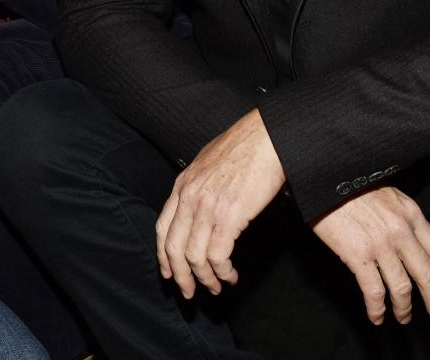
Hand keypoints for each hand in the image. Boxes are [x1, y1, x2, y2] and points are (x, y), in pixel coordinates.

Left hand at [155, 109, 284, 297]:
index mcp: (182, 184)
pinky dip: (223, 271)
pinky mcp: (228, 216)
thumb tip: (201, 202)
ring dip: (206, 278)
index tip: (169, 273)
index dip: (164, 256)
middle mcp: (189, 197)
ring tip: (218, 286)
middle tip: (190, 292)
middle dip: (181, 276)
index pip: (162, 228)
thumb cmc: (245, 147)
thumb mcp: (208, 162)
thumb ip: (199, 184)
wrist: (267, 137)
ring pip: (195, 257)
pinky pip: (217, 255)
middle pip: (173, 248)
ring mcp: (206, 206)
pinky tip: (231, 275)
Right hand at [310, 184, 429, 325]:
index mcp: (410, 213)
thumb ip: (400, 215)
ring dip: (405, 308)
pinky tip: (376, 316)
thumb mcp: (386, 192)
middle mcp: (401, 230)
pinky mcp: (358, 255)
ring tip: (404, 318)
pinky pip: (374, 291)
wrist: (322, 177)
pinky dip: (377, 309)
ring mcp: (381, 244)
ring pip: (402, 288)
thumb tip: (406, 240)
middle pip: (426, 274)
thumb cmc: (349, 182)